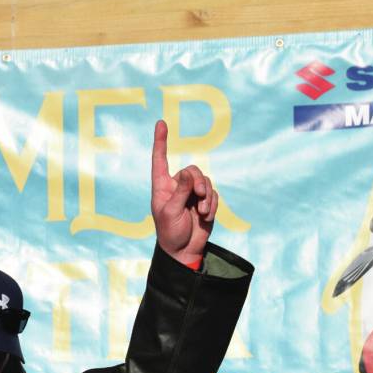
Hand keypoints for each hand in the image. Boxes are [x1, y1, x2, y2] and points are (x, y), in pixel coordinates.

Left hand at [150, 120, 217, 265]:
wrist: (184, 250)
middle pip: (192, 170)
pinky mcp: (204, 201)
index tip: (161, 123)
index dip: (161, 142)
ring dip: (206, 196)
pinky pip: (213, 193)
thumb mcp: (171, 211)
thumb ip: (181, 191)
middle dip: (198, 181)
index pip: (160, 160)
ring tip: (202, 211)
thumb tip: (190, 173)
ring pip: (204, 181)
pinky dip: (211, 204)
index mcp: (162, 187)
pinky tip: (206, 216)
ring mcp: (191, 193)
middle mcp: (176, 186)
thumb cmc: (170, 232)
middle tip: (199, 197)